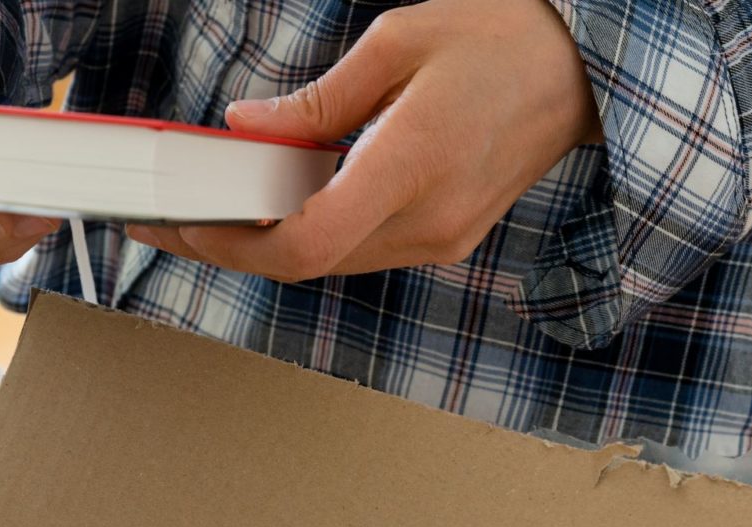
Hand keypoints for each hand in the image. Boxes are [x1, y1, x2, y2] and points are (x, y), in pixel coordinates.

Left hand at [126, 0, 600, 281]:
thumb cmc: (502, 37)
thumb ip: (316, 100)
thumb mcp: (398, 41)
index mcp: (414, 165)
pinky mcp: (445, 237)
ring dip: (261, 246)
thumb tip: (246, 130)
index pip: (306, 241)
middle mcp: (429, 220)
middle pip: (305, 263)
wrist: (586, 70)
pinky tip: (267, 209)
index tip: (181, 222)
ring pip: (328, 262)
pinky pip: (357, 250)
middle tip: (165, 224)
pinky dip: (304, 235)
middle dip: (226, 248)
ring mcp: (441, 238)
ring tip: (202, 215)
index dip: (232, 243)